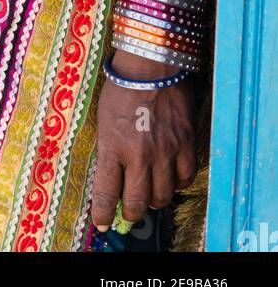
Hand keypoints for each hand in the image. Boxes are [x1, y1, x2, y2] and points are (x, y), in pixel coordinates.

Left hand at [91, 51, 197, 231]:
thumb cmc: (120, 86)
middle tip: (128, 212)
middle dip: (130, 213)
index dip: (102, 213)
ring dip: (154, 199)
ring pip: (162, 195)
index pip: (106, 192)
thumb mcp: (104, 119)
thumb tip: (111, 173)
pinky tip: (170, 177)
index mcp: (112, 147)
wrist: (151, 64)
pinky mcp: (185, 144)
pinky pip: (184, 178)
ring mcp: (165, 151)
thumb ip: (109, 148)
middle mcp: (138, 155)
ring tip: (149, 193)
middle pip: (136, 202)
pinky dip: (177, 183)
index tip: (102, 223)